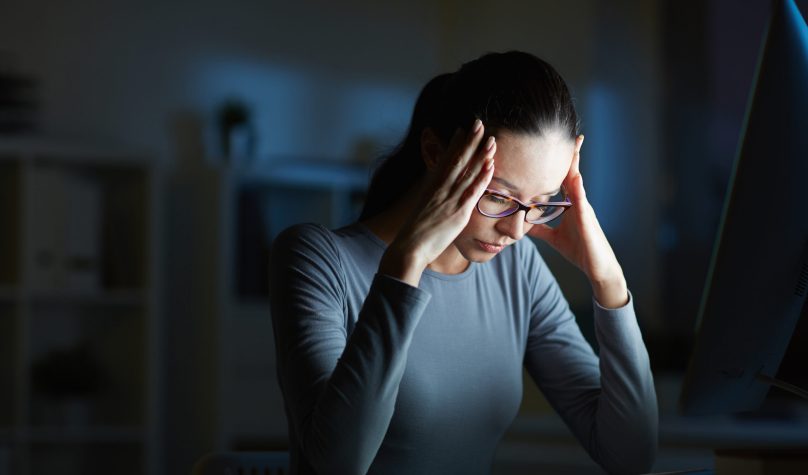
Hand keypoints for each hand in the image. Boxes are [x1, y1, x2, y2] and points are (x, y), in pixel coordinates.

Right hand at [380, 119, 496, 285]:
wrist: (408, 248)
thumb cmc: (415, 235)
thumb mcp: (423, 212)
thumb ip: (432, 203)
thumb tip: (436, 200)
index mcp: (431, 188)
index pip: (444, 161)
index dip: (454, 144)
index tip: (461, 129)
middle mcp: (440, 189)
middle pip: (457, 160)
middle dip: (469, 141)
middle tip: (478, 123)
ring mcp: (449, 199)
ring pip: (467, 171)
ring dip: (480, 154)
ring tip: (491, 138)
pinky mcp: (458, 212)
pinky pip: (472, 191)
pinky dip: (482, 177)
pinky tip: (490, 164)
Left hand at [528, 135, 628, 307]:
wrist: (597, 267)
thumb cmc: (579, 250)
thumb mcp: (553, 237)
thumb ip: (540, 228)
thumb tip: (522, 223)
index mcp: (571, 204)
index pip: (563, 178)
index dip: (559, 162)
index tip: (553, 144)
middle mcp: (579, 202)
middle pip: (573, 172)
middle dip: (572, 153)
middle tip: (571, 132)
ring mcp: (584, 208)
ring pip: (578, 181)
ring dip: (575, 163)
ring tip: (574, 144)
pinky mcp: (587, 220)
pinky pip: (582, 201)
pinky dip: (578, 188)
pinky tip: (576, 177)